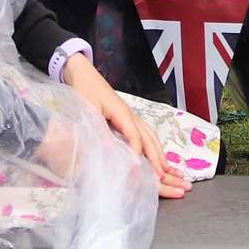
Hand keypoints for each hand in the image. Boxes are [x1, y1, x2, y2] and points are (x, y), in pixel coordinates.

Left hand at [62, 54, 189, 198]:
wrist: (82, 73)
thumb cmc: (84, 89)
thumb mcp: (89, 110)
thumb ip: (99, 130)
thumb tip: (109, 151)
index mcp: (122, 112)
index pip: (135, 137)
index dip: (138, 155)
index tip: (140, 173)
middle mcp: (130, 114)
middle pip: (148, 137)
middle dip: (157, 157)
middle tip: (163, 176)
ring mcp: (130, 115)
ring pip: (150, 134)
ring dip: (158, 151)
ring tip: (166, 168)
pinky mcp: (126, 116)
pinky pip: (145, 132)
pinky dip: (152, 144)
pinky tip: (154, 153)